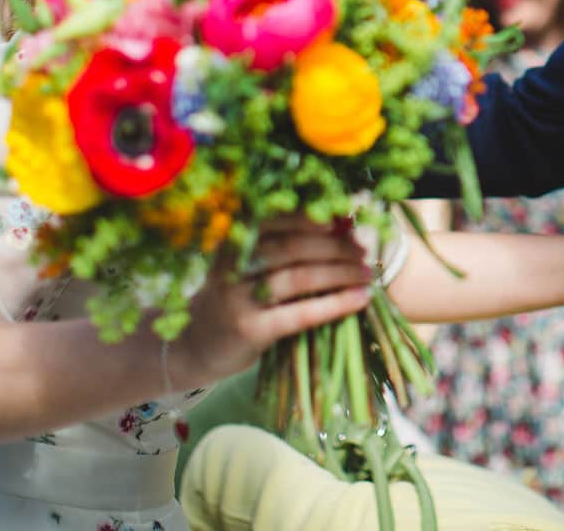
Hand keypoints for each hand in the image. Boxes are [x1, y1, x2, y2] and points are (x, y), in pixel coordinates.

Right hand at [171, 217, 372, 388]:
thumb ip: (285, 244)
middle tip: (364, 251)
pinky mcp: (249, 329)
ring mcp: (237, 298)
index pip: (281, 218)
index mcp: (234, 239)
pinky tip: (360, 299)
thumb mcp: (249, 264)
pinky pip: (301, 313)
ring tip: (367, 273)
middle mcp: (232, 264)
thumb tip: (343, 224)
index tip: (348, 221)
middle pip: (294, 246)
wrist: (196, 345)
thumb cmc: (236, 298)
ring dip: (341, 273)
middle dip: (336, 246)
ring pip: (300, 277)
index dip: (318, 218)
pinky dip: (336, 304)